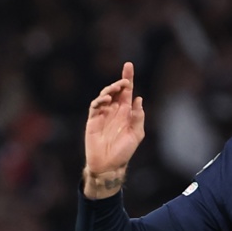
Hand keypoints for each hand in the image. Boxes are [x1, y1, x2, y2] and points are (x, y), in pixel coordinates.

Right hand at [83, 62, 145, 198]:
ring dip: (110, 90)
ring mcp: (103, 114)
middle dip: (119, 82)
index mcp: (126, 113)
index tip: (129, 66)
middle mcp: (114, 111)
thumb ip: (138, 117)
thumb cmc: (124, 151)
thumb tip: (138, 99)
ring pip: (105, 96)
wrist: (109, 165)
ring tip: (116, 89)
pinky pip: (95, 106)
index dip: (128, 79)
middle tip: (125, 80)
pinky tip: (106, 100)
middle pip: (116, 91)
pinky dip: (100, 101)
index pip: (127, 92)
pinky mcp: (93, 120)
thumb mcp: (136, 134)